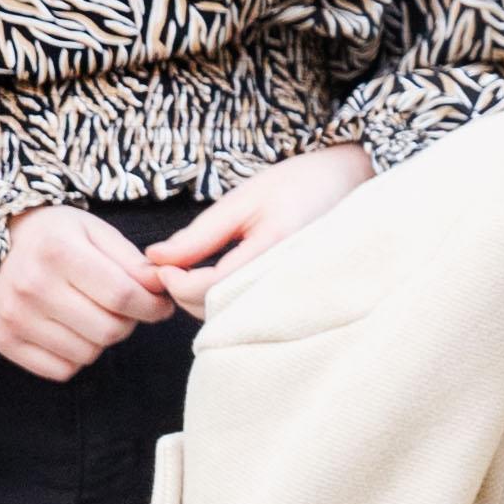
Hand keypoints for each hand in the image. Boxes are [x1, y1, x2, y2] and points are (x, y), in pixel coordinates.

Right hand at [0, 204, 176, 380]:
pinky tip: (70, 330)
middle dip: (129, 322)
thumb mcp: (94, 232)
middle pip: (109, 330)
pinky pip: (62, 370)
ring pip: (88, 354)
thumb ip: (132, 261)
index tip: (160, 305)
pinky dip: (75, 356)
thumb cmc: (54, 237)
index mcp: (58, 251)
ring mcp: (15, 317)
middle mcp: (32, 286)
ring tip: (92, 315)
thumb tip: (162, 287)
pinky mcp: (5, 341)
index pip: (123, 295)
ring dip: (101, 340)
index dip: (152, 306)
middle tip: (124, 308)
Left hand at [145, 141, 373, 309]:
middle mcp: (287, 280)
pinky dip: (221, 301)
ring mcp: (292, 294)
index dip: (176, 282)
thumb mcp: (244, 200)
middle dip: (182, 294)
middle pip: (217, 310)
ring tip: (186, 271)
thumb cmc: (298, 185)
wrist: (349, 186)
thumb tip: (155, 260)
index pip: (211, 287)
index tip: (157, 265)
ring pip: (230, 317)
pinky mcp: (292, 300)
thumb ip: (200, 235)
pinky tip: (212, 280)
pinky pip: (247, 312)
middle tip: (165, 269)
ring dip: (199, 300)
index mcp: (275, 248)